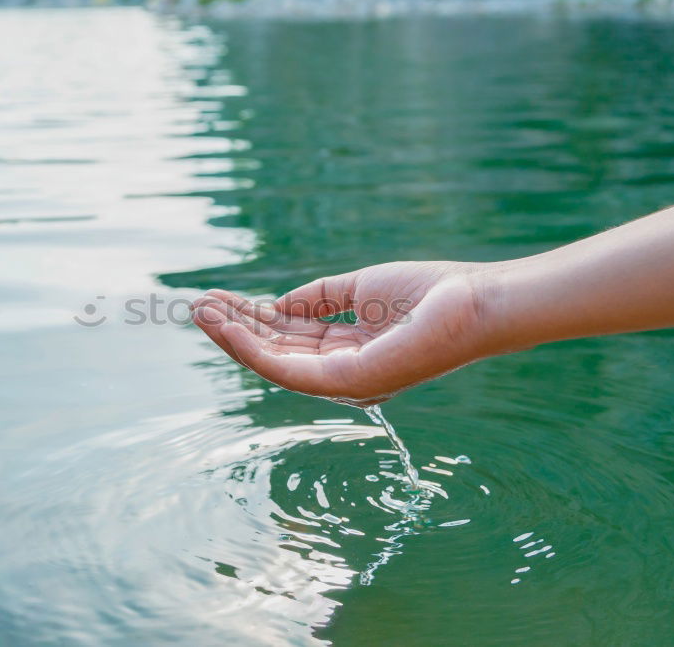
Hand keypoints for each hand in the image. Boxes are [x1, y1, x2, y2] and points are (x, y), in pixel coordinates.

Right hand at [190, 261, 497, 405]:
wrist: (476, 301)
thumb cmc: (431, 293)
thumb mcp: (360, 289)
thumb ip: (317, 297)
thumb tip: (274, 305)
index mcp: (348, 353)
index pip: (289, 338)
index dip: (253, 318)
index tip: (220, 298)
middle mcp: (342, 374)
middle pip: (276, 352)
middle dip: (234, 329)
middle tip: (197, 305)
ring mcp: (344, 384)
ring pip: (273, 364)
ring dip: (232, 339)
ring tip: (198, 312)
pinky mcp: (348, 384)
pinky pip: (287, 368)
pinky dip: (252, 347)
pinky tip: (226, 325)